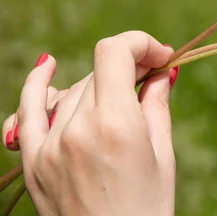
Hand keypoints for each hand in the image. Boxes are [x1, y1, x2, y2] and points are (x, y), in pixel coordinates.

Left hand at [2, 31, 178, 215]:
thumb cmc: (149, 209)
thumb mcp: (162, 155)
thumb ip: (157, 104)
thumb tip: (161, 72)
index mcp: (115, 125)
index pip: (114, 53)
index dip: (140, 43)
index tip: (161, 56)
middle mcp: (75, 129)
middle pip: (99, 72)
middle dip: (130, 67)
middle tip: (152, 78)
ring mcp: (49, 146)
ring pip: (74, 90)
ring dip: (101, 84)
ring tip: (122, 95)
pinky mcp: (34, 162)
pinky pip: (27, 112)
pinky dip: (38, 86)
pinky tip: (49, 67)